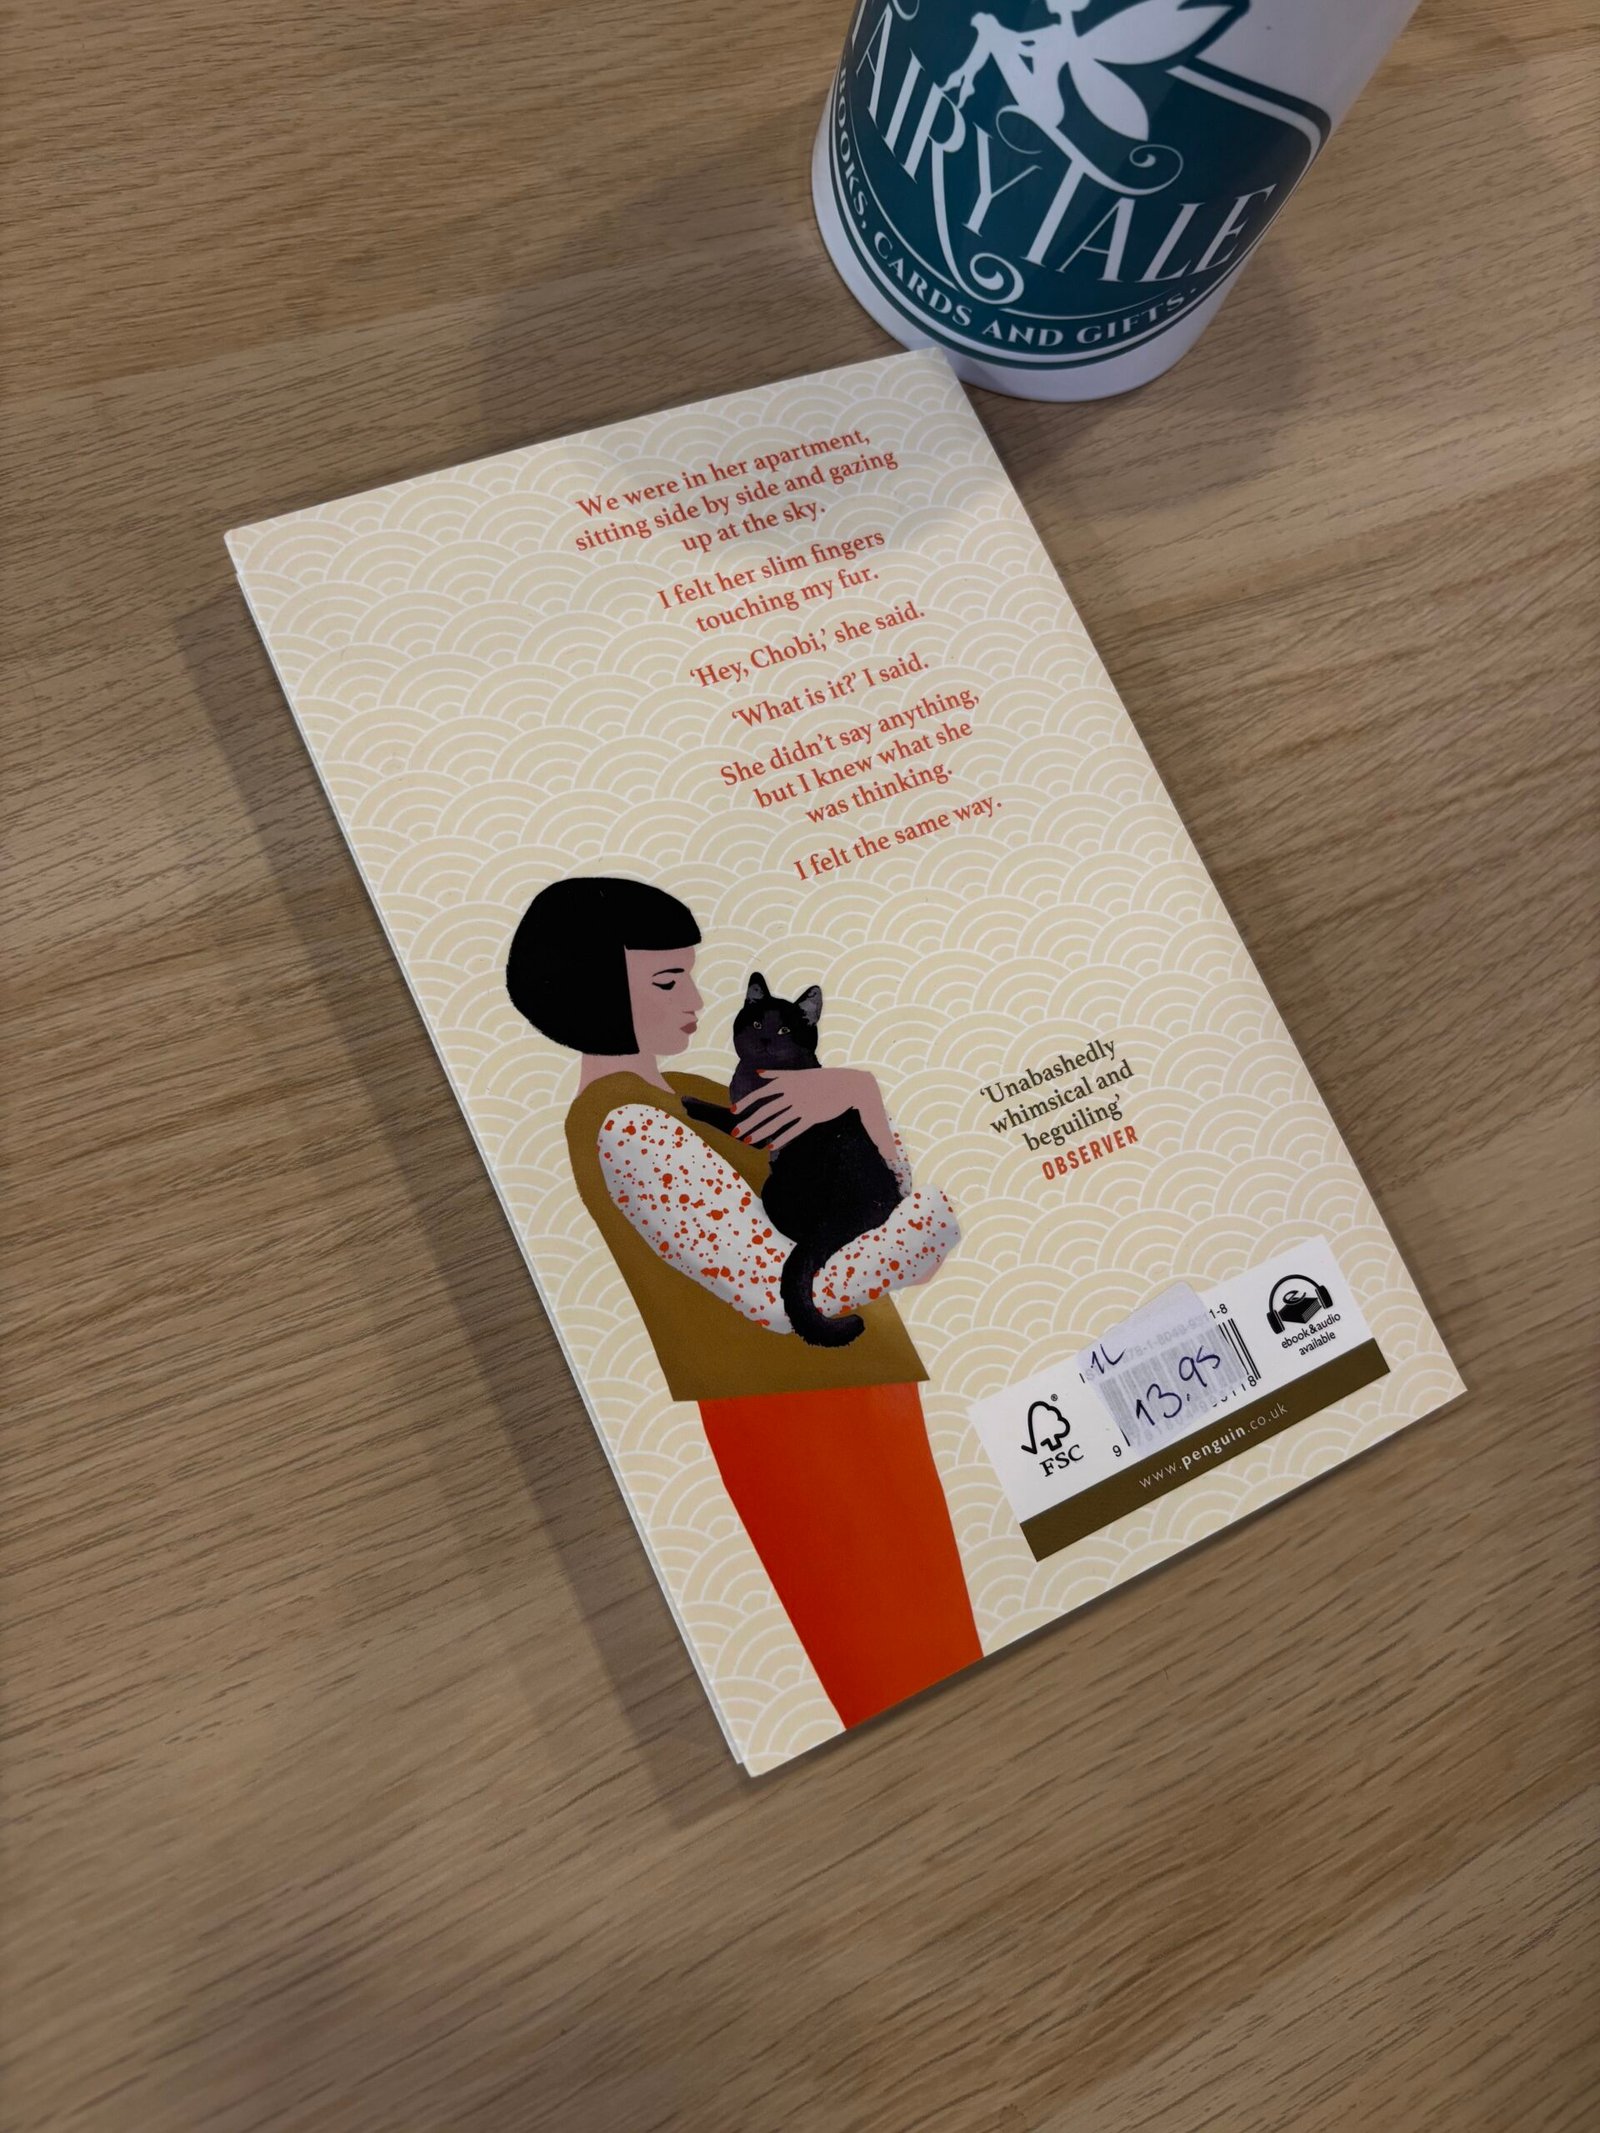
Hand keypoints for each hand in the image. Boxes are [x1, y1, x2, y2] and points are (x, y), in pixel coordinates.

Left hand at [734, 1067, 877, 1154]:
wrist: (847, 1085)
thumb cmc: (822, 1079)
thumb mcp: (798, 1073)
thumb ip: (777, 1074)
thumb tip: (759, 1072)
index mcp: (786, 1082)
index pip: (760, 1093)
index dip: (746, 1102)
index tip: (733, 1111)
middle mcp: (791, 1094)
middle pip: (765, 1110)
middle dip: (748, 1122)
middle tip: (736, 1132)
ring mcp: (802, 1106)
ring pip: (776, 1121)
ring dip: (761, 1132)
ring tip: (749, 1141)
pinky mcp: (812, 1117)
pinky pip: (793, 1130)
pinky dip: (782, 1138)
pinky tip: (771, 1146)